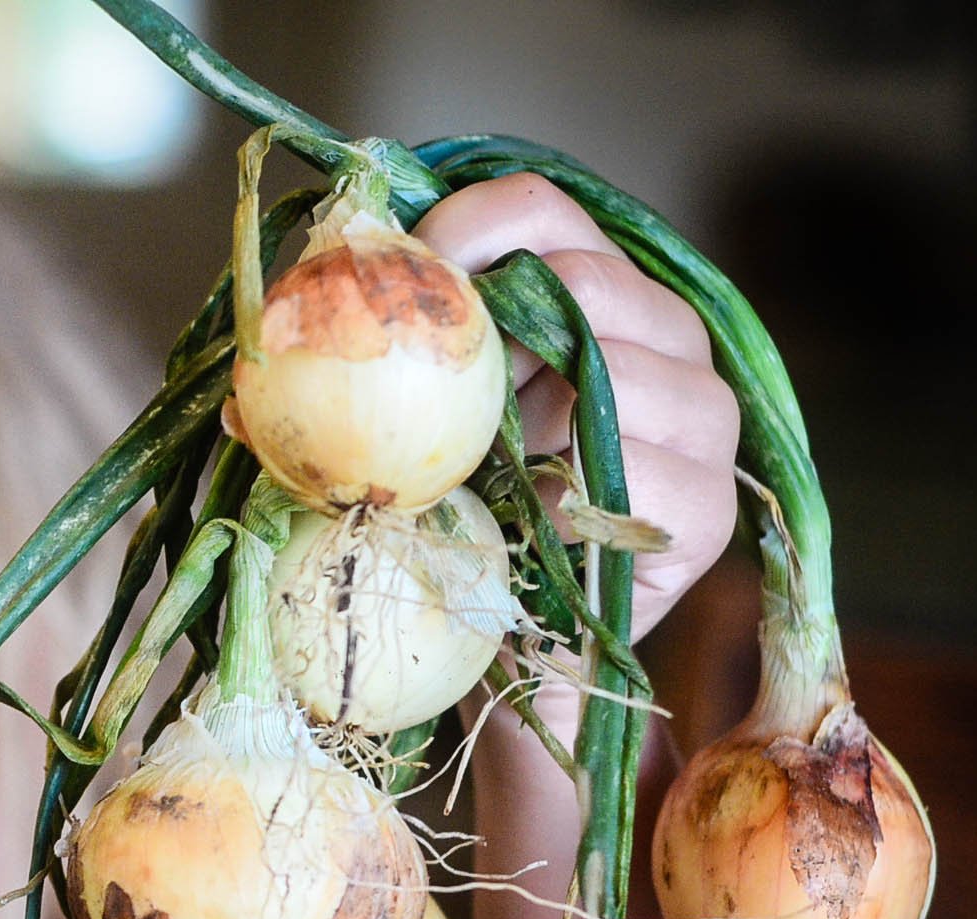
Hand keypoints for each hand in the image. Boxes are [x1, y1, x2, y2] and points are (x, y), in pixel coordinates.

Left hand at [412, 174, 739, 643]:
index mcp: (599, 288)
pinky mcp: (707, 504)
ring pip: (611, 369)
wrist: (507, 652)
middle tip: (439, 404)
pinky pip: (634, 469)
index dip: (462, 229)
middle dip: (492, 338)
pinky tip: (528, 519)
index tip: (397, 282)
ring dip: (524, 423)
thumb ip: (372, 373)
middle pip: (582, 279)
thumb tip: (269, 358)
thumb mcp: (409, 427)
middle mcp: (669, 335)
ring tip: (484, 473)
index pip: (541, 208)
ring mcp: (704, 417)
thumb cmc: (457, 517)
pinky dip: (563, 495)